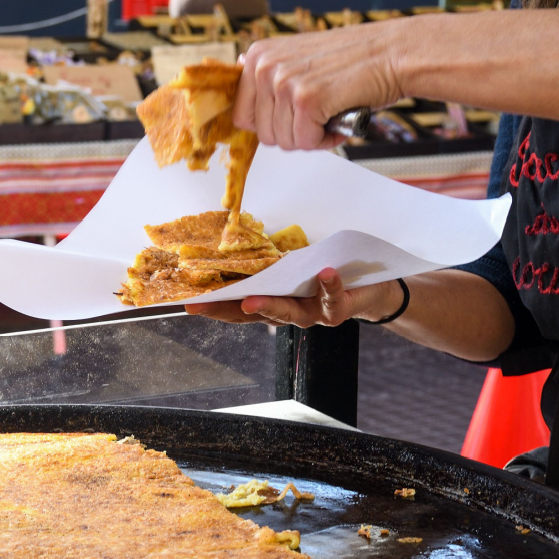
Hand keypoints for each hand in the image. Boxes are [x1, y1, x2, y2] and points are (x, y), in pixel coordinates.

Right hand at [184, 268, 400, 326]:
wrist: (371, 288)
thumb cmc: (326, 275)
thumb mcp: (296, 268)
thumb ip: (273, 266)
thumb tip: (237, 244)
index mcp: (275, 303)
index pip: (238, 309)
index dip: (214, 307)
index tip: (188, 303)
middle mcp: (289, 314)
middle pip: (255, 315)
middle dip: (229, 311)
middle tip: (204, 307)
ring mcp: (312, 315)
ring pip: (288, 313)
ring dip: (270, 306)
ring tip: (253, 299)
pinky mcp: (338, 310)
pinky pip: (332, 297)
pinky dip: (328, 284)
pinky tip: (324, 272)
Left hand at [232, 22, 408, 149]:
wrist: (394, 53)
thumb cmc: (351, 61)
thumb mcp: (297, 60)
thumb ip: (269, 78)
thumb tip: (243, 103)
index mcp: (258, 56)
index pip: (241, 115)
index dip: (271, 124)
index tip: (291, 117)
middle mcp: (265, 66)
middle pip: (263, 134)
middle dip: (293, 133)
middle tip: (319, 115)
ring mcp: (284, 82)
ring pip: (284, 141)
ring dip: (311, 136)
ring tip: (331, 113)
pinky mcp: (307, 99)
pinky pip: (305, 142)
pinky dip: (325, 140)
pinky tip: (339, 118)